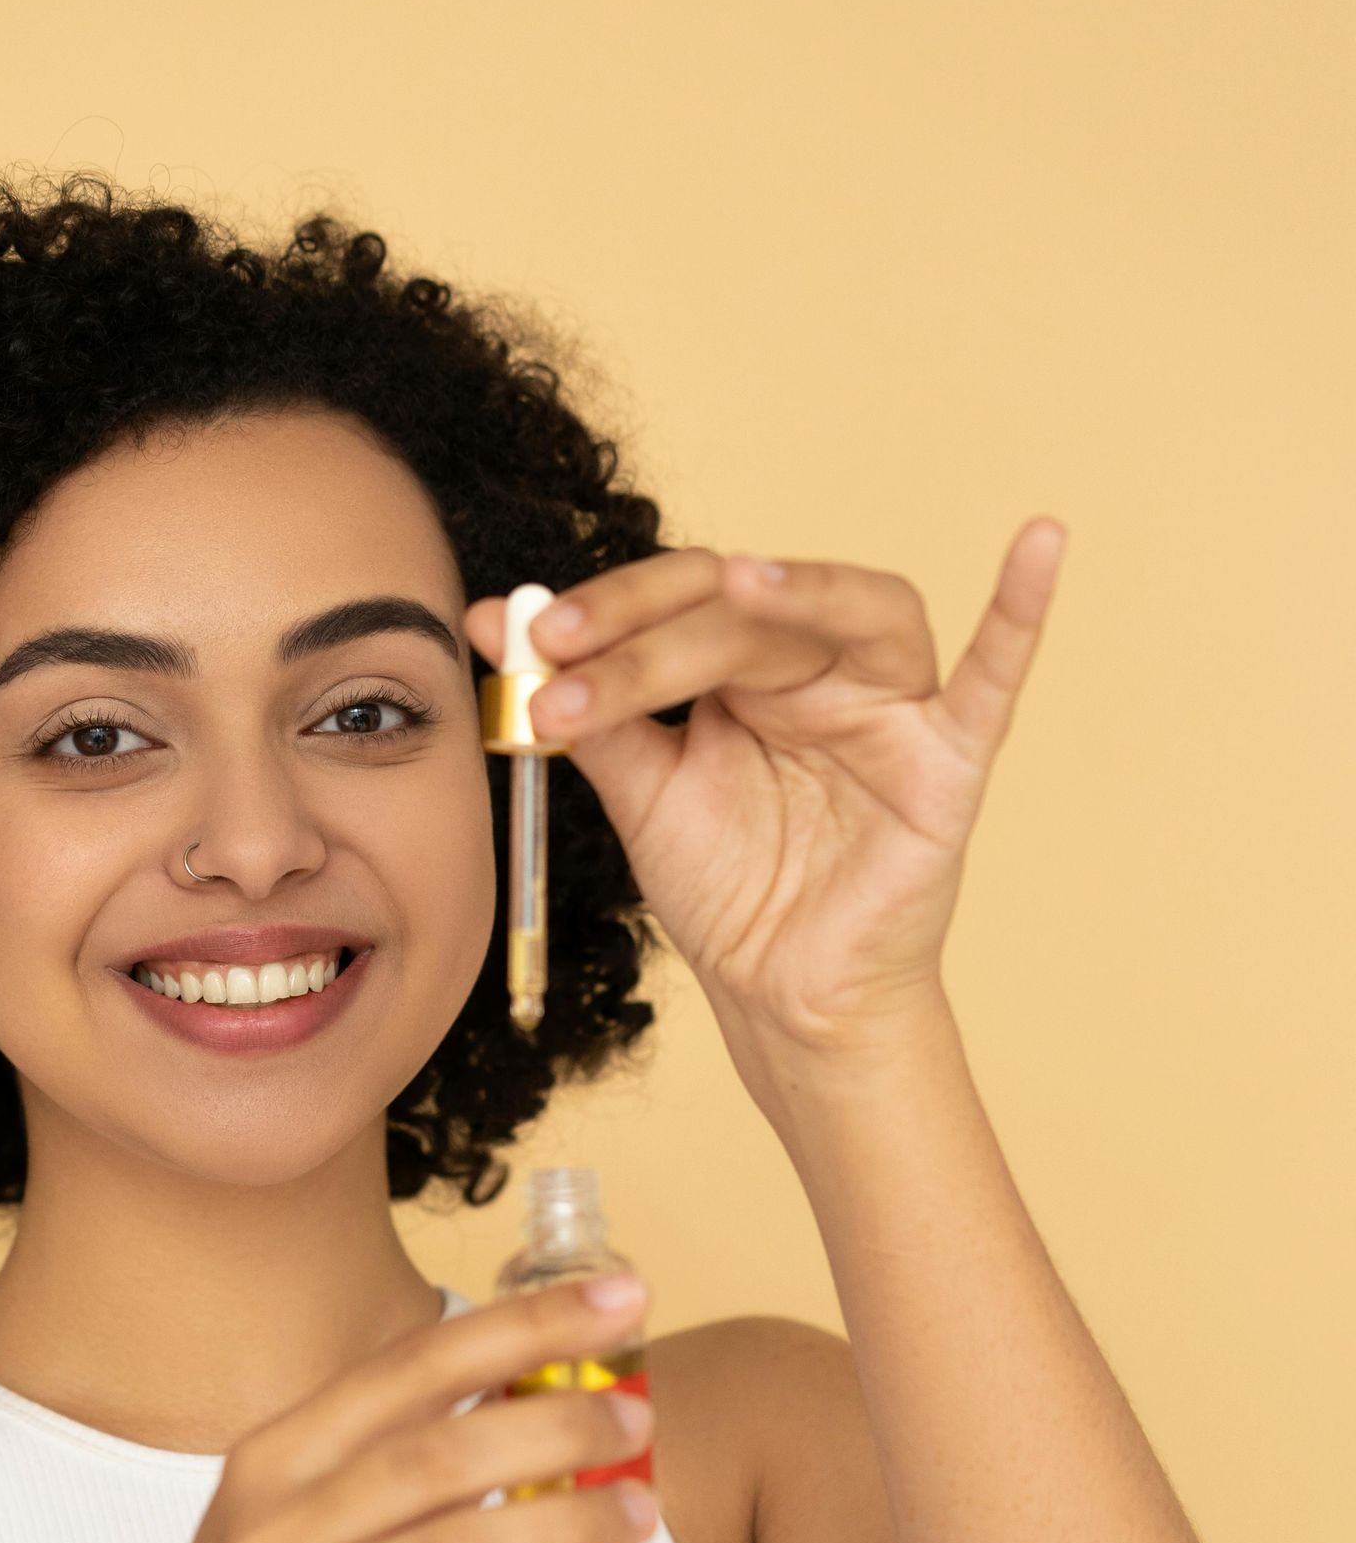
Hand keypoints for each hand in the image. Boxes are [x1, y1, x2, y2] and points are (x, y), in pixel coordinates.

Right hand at [104, 1279, 656, 1542]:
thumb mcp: (302, 1513)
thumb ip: (398, 1447)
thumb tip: (539, 1375)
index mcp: (276, 1455)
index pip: (414, 1365)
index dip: (525, 1325)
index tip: (622, 1295)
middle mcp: (275, 1527)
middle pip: (439, 1455)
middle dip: (556, 1425)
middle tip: (639, 1419)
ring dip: (567, 1525)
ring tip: (642, 1512)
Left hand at [465, 520, 1067, 1069]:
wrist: (781, 999)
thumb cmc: (728, 888)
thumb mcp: (643, 790)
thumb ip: (586, 710)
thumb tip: (497, 624)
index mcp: (748, 665)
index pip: (683, 602)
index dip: (609, 613)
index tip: (528, 638)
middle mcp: (823, 668)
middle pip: (750, 611)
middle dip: (655, 631)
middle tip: (570, 651)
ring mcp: (890, 709)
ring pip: (857, 615)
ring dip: (801, 593)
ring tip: (738, 587)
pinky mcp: (947, 764)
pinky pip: (995, 682)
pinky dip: (1022, 613)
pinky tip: (1044, 543)